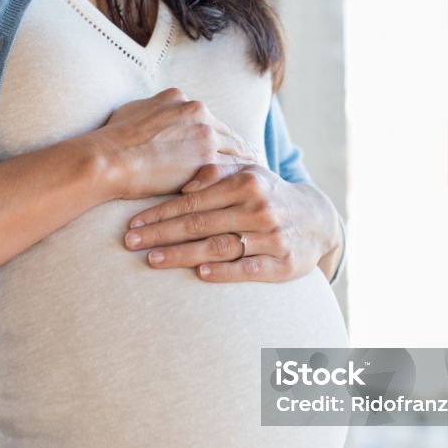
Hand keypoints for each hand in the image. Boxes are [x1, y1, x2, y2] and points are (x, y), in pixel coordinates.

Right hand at [83, 88, 256, 199]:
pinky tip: (248, 190)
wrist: (108, 159)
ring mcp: (205, 133)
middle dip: (239, 150)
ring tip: (257, 181)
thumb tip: (151, 115)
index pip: (210, 120)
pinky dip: (242, 179)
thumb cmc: (112, 141)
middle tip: (254, 165)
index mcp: (180, 100)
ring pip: (237, 150)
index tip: (229, 148)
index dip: (219, 137)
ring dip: (247, 165)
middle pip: (228, 133)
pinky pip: (233, 168)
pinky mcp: (207, 158)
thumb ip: (152, 112)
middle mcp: (197, 111)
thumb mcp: (132, 112)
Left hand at [122, 163, 342, 282]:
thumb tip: (185, 183)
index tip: (134, 222)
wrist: (316, 219)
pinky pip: (249, 268)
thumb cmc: (268, 195)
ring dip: (183, 254)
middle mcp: (260, 208)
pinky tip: (201, 273)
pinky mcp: (284, 263)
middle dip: (162, 233)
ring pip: (220, 246)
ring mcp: (272, 237)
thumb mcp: (247, 174)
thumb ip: (216, 173)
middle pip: (201, 223)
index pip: (194, 200)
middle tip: (131, 242)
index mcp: (247, 182)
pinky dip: (225, 271)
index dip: (161, 212)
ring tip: (153, 259)